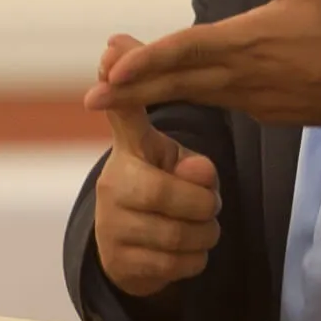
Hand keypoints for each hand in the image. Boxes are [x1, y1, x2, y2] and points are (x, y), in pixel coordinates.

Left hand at [84, 0, 320, 125]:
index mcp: (249, 42)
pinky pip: (224, 103)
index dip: (145, 62)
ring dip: (157, 93)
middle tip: (90, 99)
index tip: (111, 71)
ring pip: (196, 95)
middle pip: (177, 84)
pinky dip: (194, 97)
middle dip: (131, 91)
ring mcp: (256, 100)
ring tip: (120, 88)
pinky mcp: (270, 111)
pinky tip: (180, 88)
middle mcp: (245, 78)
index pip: (185, 52)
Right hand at [92, 36, 223, 298]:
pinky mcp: (120, 262)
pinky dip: (194, 261)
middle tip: (210, 205)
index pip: (125, 114)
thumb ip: (192, 160)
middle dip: (205, 205)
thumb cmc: (161, 190)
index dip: (123, 89)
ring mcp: (112, 224)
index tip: (110, 55)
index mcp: (130, 149)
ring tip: (200, 227)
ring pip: (180, 234)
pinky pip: (177, 265)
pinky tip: (185, 251)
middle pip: (171, 194)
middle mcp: (113, 183)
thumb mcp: (174, 162)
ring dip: (204, 234)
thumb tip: (199, 168)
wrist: (132, 249)